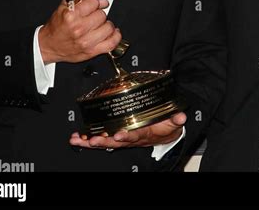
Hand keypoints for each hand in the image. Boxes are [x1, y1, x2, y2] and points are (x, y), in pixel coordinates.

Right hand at [38, 0, 120, 63]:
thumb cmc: (55, 28)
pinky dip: (115, 37)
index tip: (97, 3)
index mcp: (71, 16)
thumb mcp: (62, 8)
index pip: (94, 2)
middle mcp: (79, 28)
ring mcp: (86, 41)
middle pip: (102, 15)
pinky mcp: (91, 51)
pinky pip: (111, 43)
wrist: (48, 46)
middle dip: (98, 13)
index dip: (96, 1)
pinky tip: (112, 33)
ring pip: (108, 27)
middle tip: (93, 16)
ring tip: (100, 25)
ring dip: (106, 25)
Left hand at [69, 112, 186, 149]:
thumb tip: (181, 116)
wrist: (166, 133)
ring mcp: (123, 138)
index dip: (126, 135)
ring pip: (105, 141)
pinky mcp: (118, 136)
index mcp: (144, 133)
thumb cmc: (167, 125)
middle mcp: (131, 138)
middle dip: (102, 141)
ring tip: (78, 140)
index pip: (134, 135)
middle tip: (92, 139)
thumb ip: (176, 119)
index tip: (118, 134)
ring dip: (90, 141)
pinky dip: (88, 139)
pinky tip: (78, 138)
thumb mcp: (174, 122)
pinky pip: (102, 138)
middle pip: (115, 141)